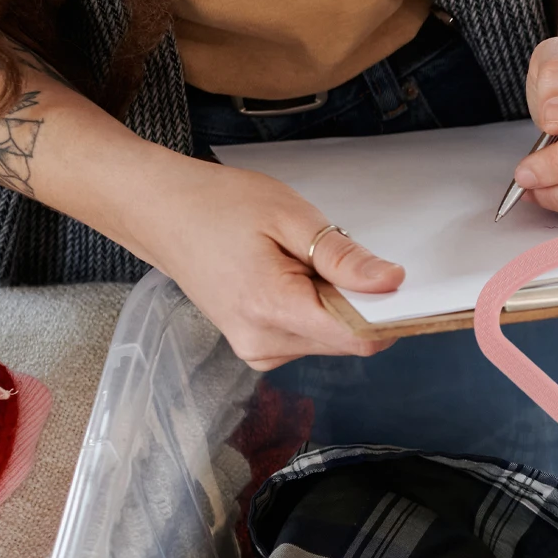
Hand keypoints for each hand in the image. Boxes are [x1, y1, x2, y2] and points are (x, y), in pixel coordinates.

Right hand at [130, 155, 403, 370]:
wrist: (160, 213)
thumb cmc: (218, 206)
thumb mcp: (291, 218)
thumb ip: (344, 258)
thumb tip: (392, 282)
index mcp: (273, 310)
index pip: (359, 336)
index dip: (389, 312)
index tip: (397, 283)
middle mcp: (265, 343)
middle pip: (348, 339)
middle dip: (354, 300)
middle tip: (324, 256)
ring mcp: (258, 351)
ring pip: (331, 338)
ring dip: (332, 303)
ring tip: (295, 263)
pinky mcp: (257, 348)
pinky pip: (309, 336)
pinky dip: (313, 309)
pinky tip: (286, 278)